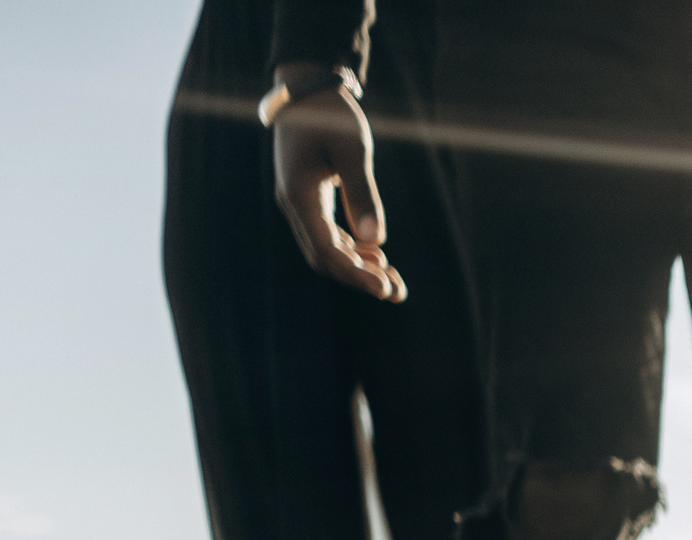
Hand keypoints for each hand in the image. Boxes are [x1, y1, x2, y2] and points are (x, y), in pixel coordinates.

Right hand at [270, 66, 405, 301]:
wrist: (308, 92)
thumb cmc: (331, 116)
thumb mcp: (353, 150)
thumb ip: (363, 193)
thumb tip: (377, 240)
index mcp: (300, 196)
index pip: (327, 250)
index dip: (357, 275)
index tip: (386, 290)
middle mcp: (293, 205)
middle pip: (325, 258)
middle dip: (360, 279)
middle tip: (398, 293)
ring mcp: (298, 203)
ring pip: (326, 250)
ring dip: (358, 268)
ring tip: (394, 282)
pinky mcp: (308, 199)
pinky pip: (327, 235)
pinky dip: (352, 250)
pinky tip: (377, 256)